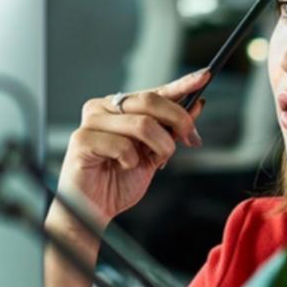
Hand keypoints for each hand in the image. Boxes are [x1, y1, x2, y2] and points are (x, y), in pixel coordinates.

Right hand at [54, 71, 209, 228]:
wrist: (94, 210)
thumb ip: (171, 129)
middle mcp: (103, 108)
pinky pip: (122, 145)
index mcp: (119, 107)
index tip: (204, 76)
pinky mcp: (82, 140)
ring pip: (142, 124)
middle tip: (190, 138)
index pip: (154, 91)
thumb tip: (196, 105)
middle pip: (150, 101)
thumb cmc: (118, 181)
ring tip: (151, 161)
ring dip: (158, 147)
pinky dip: (131, 161)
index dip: (180, 84)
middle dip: (178, 120)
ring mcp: (90, 122)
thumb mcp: (155, 153)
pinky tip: (121, 167)